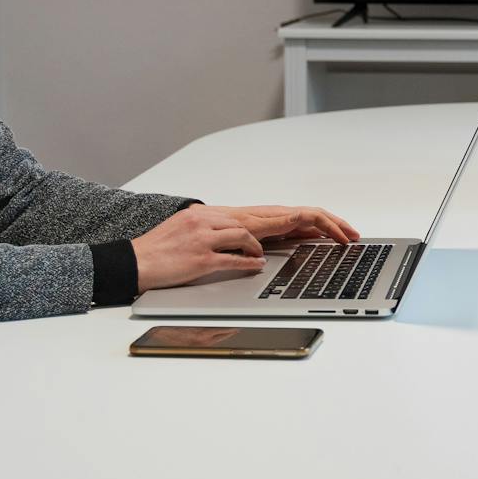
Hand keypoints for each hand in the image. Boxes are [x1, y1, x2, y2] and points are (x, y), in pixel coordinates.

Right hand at [131, 205, 358, 290]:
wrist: (133, 259)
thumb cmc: (166, 250)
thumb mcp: (201, 236)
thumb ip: (231, 239)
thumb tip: (259, 252)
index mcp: (221, 213)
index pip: (274, 213)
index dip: (309, 219)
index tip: (336, 229)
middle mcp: (217, 218)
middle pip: (276, 217)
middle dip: (317, 225)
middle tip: (345, 236)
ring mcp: (207, 235)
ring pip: (253, 233)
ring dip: (277, 245)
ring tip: (302, 250)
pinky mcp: (197, 254)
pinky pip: (231, 256)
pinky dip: (247, 261)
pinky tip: (258, 265)